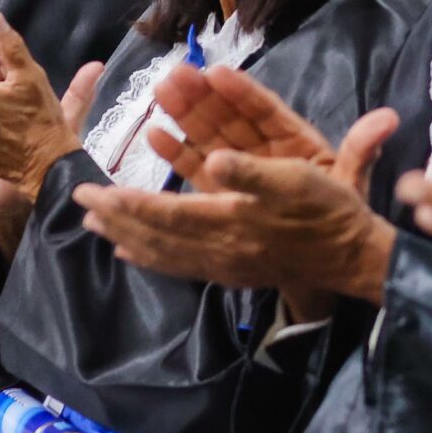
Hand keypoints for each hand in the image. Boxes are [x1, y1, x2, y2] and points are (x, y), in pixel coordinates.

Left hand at [74, 95, 403, 312]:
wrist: (351, 257)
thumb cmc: (326, 210)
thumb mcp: (297, 180)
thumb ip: (253, 173)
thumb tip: (216, 161)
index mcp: (232, 223)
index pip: (168, 214)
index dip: (130, 203)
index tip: (96, 192)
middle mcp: (220, 250)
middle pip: (156, 235)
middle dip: (117, 216)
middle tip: (80, 200)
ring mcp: (224, 265)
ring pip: (163, 252)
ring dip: (126, 234)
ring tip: (94, 222)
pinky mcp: (230, 271)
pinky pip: (179, 265)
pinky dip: (150, 257)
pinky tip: (130, 252)